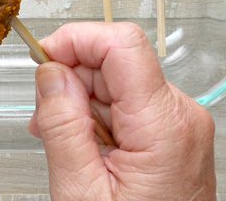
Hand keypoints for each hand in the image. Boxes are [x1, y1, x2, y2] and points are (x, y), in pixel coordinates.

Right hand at [30, 22, 216, 200]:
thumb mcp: (81, 190)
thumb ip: (62, 125)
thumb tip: (50, 73)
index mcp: (164, 126)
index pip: (121, 43)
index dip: (76, 40)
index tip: (43, 58)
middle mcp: (183, 117)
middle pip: (116, 62)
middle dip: (72, 80)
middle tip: (44, 119)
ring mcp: (183, 126)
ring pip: (119, 82)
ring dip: (82, 103)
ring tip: (66, 146)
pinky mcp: (177, 135)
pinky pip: (130, 105)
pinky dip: (99, 119)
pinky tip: (86, 150)